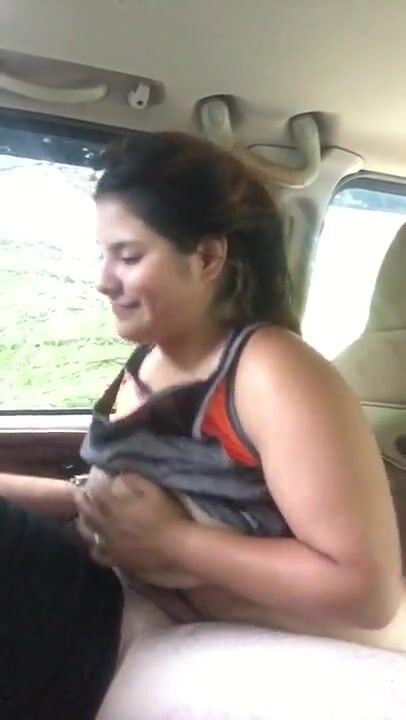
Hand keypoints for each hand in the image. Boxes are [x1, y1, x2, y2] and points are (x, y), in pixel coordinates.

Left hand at [74, 472, 198, 586]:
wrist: (177, 550)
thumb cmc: (168, 517)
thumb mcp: (154, 491)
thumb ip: (134, 481)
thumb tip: (119, 477)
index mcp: (116, 508)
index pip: (97, 495)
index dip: (91, 488)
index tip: (88, 482)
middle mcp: (108, 527)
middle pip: (88, 513)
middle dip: (81, 502)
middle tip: (77, 495)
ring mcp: (110, 546)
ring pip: (88, 534)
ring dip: (82, 524)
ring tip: (80, 519)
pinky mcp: (117, 560)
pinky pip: (98, 554)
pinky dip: (93, 546)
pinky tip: (94, 544)